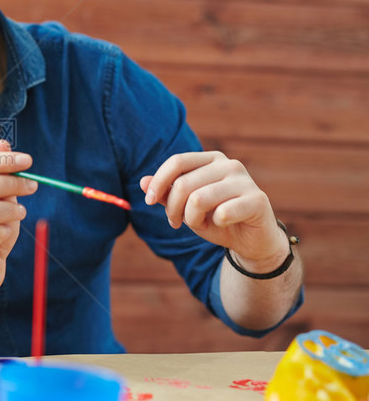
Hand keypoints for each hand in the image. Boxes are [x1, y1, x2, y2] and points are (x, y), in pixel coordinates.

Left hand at [140, 151, 286, 268]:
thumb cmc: (215, 219)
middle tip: (175, 223)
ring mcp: (245, 180)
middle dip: (172, 208)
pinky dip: (215, 224)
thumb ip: (165, 193)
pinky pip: (222, 213)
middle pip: (183, 183)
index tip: (149, 201)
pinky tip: (223, 225)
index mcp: (211, 159)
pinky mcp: (258, 199)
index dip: (158, 181)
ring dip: (192, 219)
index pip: (177, 161)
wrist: (250, 241)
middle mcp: (229, 164)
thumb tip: (142, 182)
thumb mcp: (185, 207)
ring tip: (200, 224)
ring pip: (198, 199)